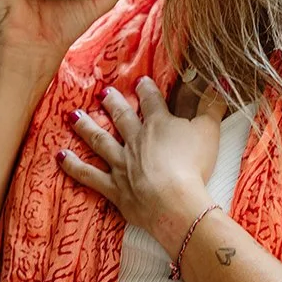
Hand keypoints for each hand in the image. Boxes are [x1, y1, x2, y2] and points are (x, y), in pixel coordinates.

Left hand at [57, 77, 226, 248]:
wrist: (174, 201)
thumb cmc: (194, 165)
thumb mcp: (209, 131)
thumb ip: (213, 105)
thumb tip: (222, 81)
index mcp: (159, 125)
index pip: (151, 101)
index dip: (146, 90)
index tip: (139, 81)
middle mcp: (136, 140)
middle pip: (122, 118)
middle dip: (112, 104)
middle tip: (102, 93)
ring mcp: (121, 163)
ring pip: (99, 141)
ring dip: (86, 127)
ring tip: (73, 115)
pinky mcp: (114, 187)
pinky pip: (89, 175)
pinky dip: (73, 166)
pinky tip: (59, 156)